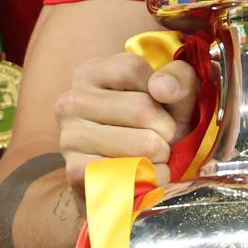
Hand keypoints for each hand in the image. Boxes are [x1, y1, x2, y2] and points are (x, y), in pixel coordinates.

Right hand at [54, 53, 197, 197]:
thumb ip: (177, 79)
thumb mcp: (173, 92)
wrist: (131, 174)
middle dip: (166, 128)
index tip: (161, 103)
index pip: (133, 69)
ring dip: (161, 155)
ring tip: (155, 155)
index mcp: (91, 72)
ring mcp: (69, 137)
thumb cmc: (154, 124)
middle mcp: (72, 101)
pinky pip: (128, 173)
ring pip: (140, 143)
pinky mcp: (75, 171)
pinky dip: (149, 178)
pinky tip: (144, 174)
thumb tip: (162, 88)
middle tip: (164, 137)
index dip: (160, 89)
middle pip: (141, 107)